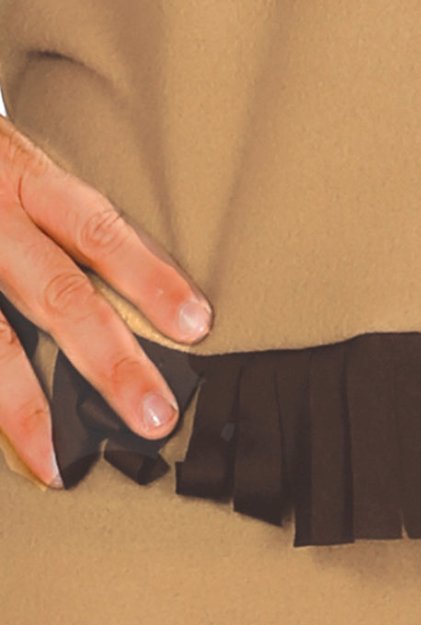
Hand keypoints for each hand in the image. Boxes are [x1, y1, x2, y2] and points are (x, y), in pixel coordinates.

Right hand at [0, 116, 211, 488]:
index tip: (196, 325)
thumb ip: (70, 215)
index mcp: (25, 180)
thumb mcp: (24, 164)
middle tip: (156, 416)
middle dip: (109, 361)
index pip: (98, 231)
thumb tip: (157, 290)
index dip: (149, 277)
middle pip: (55, 294)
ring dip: (25, 406)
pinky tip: (19, 445)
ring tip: (58, 460)